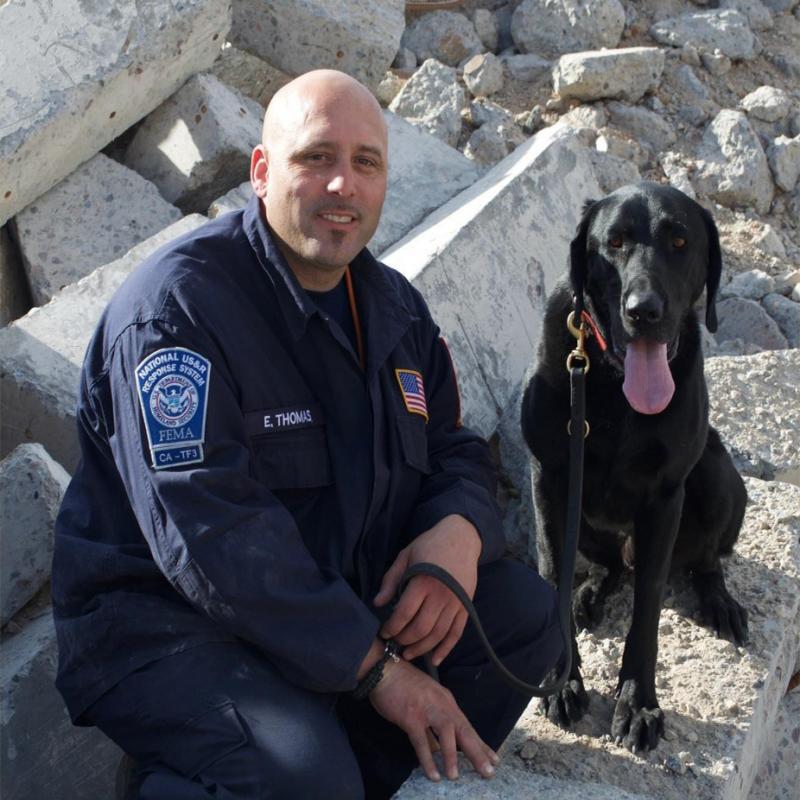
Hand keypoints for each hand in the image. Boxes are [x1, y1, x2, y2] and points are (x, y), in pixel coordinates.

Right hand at [369, 658, 498, 781]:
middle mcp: (441, 705)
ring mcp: (427, 710)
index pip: (466, 725)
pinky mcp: (411, 717)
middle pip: (463, 730)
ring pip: (446, 735)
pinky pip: (422, 742)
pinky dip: (427, 759)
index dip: (480, 744)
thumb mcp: (426, 700)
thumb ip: (433, 724)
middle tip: (488, 772)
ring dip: (452, 756)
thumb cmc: (404, 685)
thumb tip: (438, 750)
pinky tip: (433, 774)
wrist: (385, 671)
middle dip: (477, 752)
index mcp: (446, 701)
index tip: (494, 760)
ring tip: (456, 776)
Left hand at [374, 515, 480, 664]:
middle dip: (404, 640)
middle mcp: (441, 595)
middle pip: (420, 628)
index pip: (404, 614)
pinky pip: (456, 633)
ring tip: (408, 653)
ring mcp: (456, 603)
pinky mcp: (466, 607)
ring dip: (422, 648)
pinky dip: (446, 649)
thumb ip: (391, 580)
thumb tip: (377, 604)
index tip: (384, 632)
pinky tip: (434, 659)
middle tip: (395, 642)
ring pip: (438, 635)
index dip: (392, 627)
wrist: (461, 538)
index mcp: (423, 582)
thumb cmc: (429, 545)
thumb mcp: (405, 556)